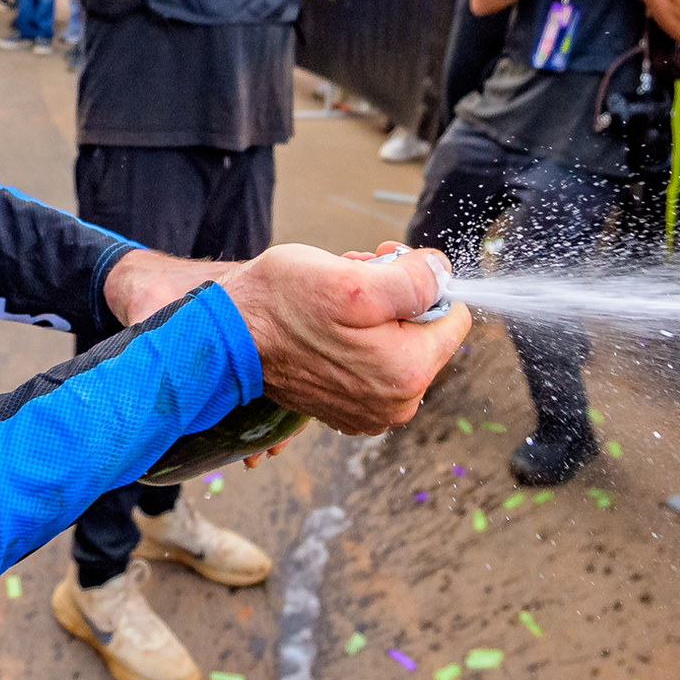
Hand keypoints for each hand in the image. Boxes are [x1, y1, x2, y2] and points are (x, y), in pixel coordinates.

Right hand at [214, 244, 465, 434]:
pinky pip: (370, 364)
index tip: (384, 268)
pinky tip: (326, 325)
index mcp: (408, 373)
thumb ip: (413, 280)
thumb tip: (443, 275)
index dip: (420, 283)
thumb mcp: (353, 279)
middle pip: (423, 331)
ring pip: (395, 344)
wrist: (226, 340)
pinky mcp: (346, 409)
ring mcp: (370, 411)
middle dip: (394, 299)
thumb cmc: (282, 307)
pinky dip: (355, 339)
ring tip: (333, 300)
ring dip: (373, 315)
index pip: (453, 316)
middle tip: (354, 277)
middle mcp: (396, 403)